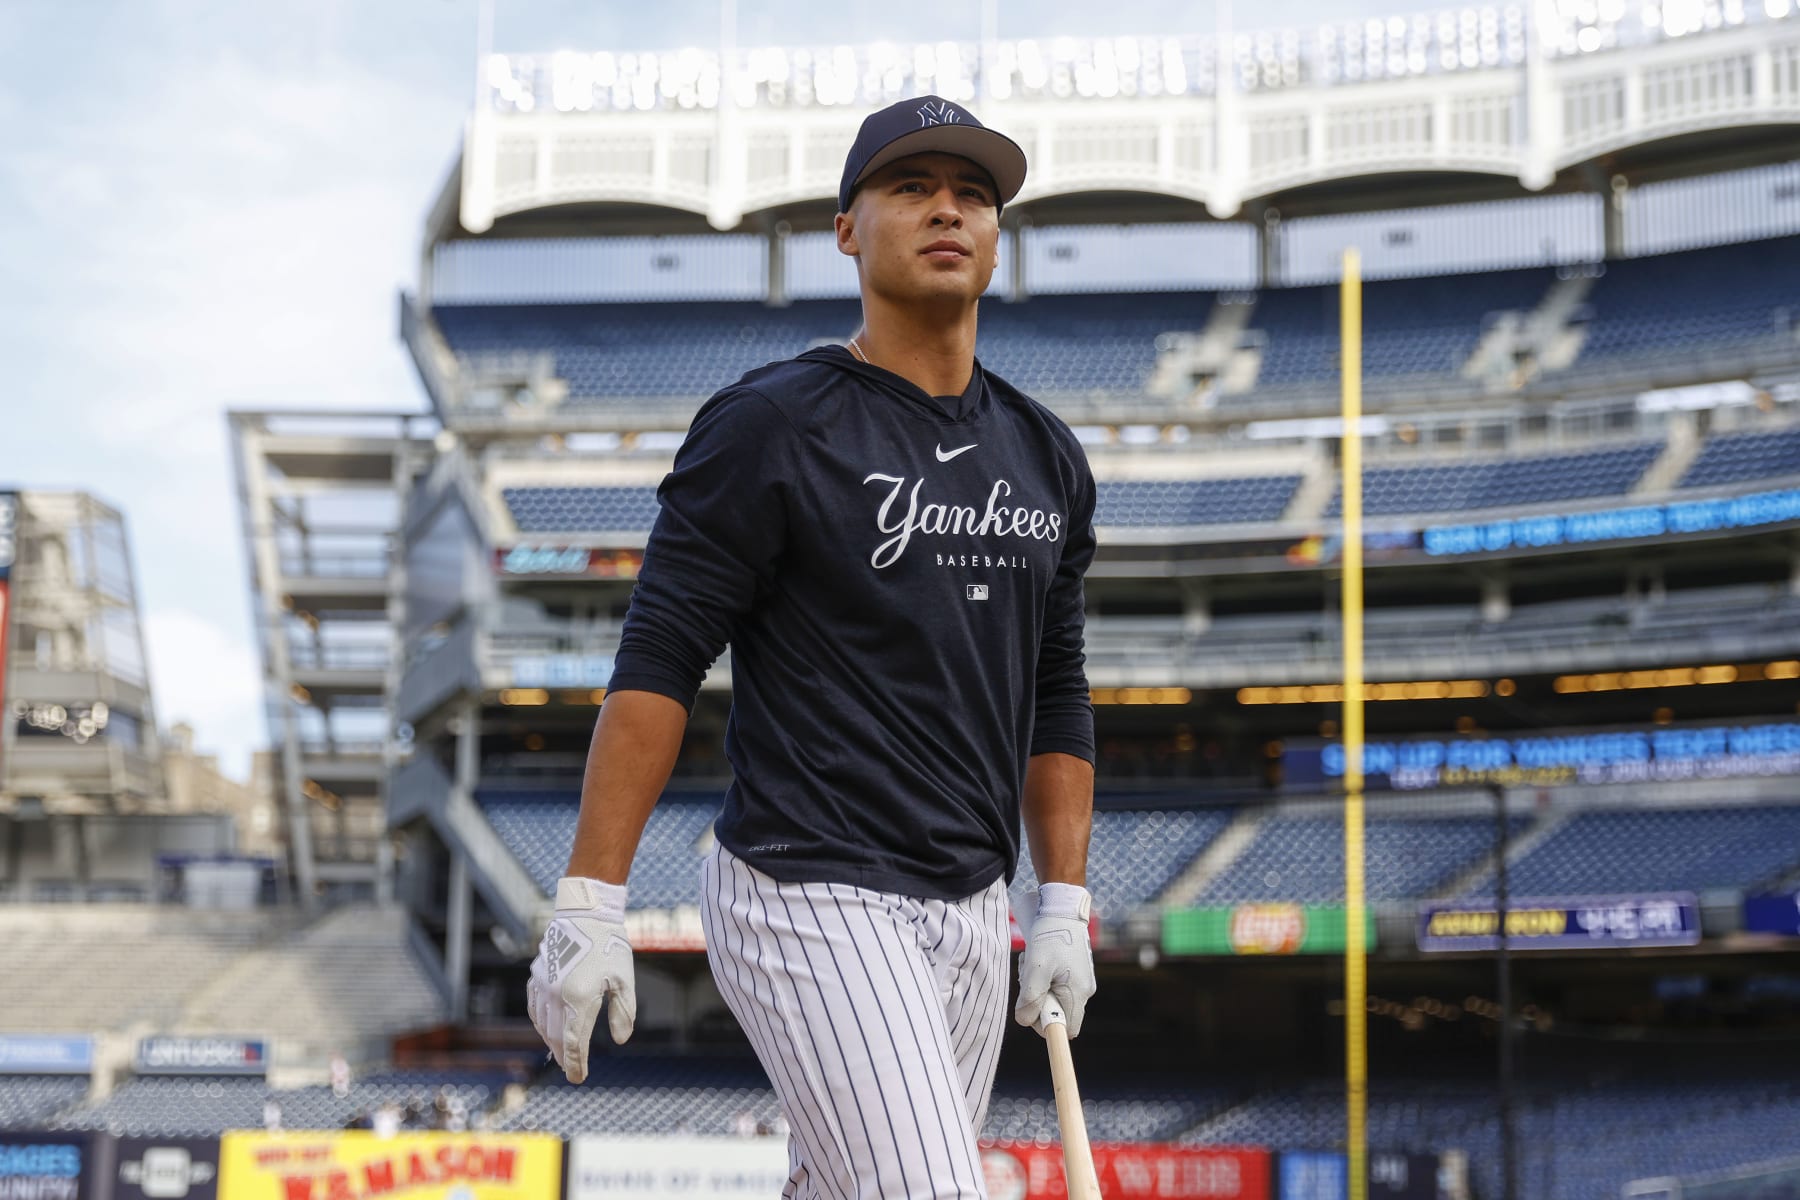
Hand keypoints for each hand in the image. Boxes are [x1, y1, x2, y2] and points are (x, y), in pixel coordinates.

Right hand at [527, 877, 635, 1082]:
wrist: (586, 913)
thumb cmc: (609, 945)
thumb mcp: (624, 979)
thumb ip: (623, 1011)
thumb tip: (621, 1040)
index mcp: (580, 998)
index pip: (574, 1042)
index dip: (576, 1063)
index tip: (578, 1078)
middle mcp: (557, 995)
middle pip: (556, 1037)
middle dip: (564, 1056)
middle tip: (572, 1069)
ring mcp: (543, 985)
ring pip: (542, 1023)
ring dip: (551, 1041)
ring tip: (561, 1052)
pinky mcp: (536, 975)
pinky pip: (533, 1006)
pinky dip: (539, 1021)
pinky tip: (547, 1026)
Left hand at [1013, 883, 1095, 1037]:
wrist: (1062, 908)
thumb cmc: (1050, 936)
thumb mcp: (1035, 968)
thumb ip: (1030, 998)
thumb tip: (1024, 1020)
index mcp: (1078, 992)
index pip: (1066, 1029)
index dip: (1047, 1026)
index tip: (1032, 1009)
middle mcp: (1084, 990)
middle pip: (1056, 1012)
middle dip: (1037, 1000)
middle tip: (1028, 978)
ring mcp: (1080, 980)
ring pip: (1053, 996)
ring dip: (1037, 985)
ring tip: (1033, 962)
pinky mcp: (1074, 971)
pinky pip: (1056, 984)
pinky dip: (1043, 976)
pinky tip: (1039, 958)